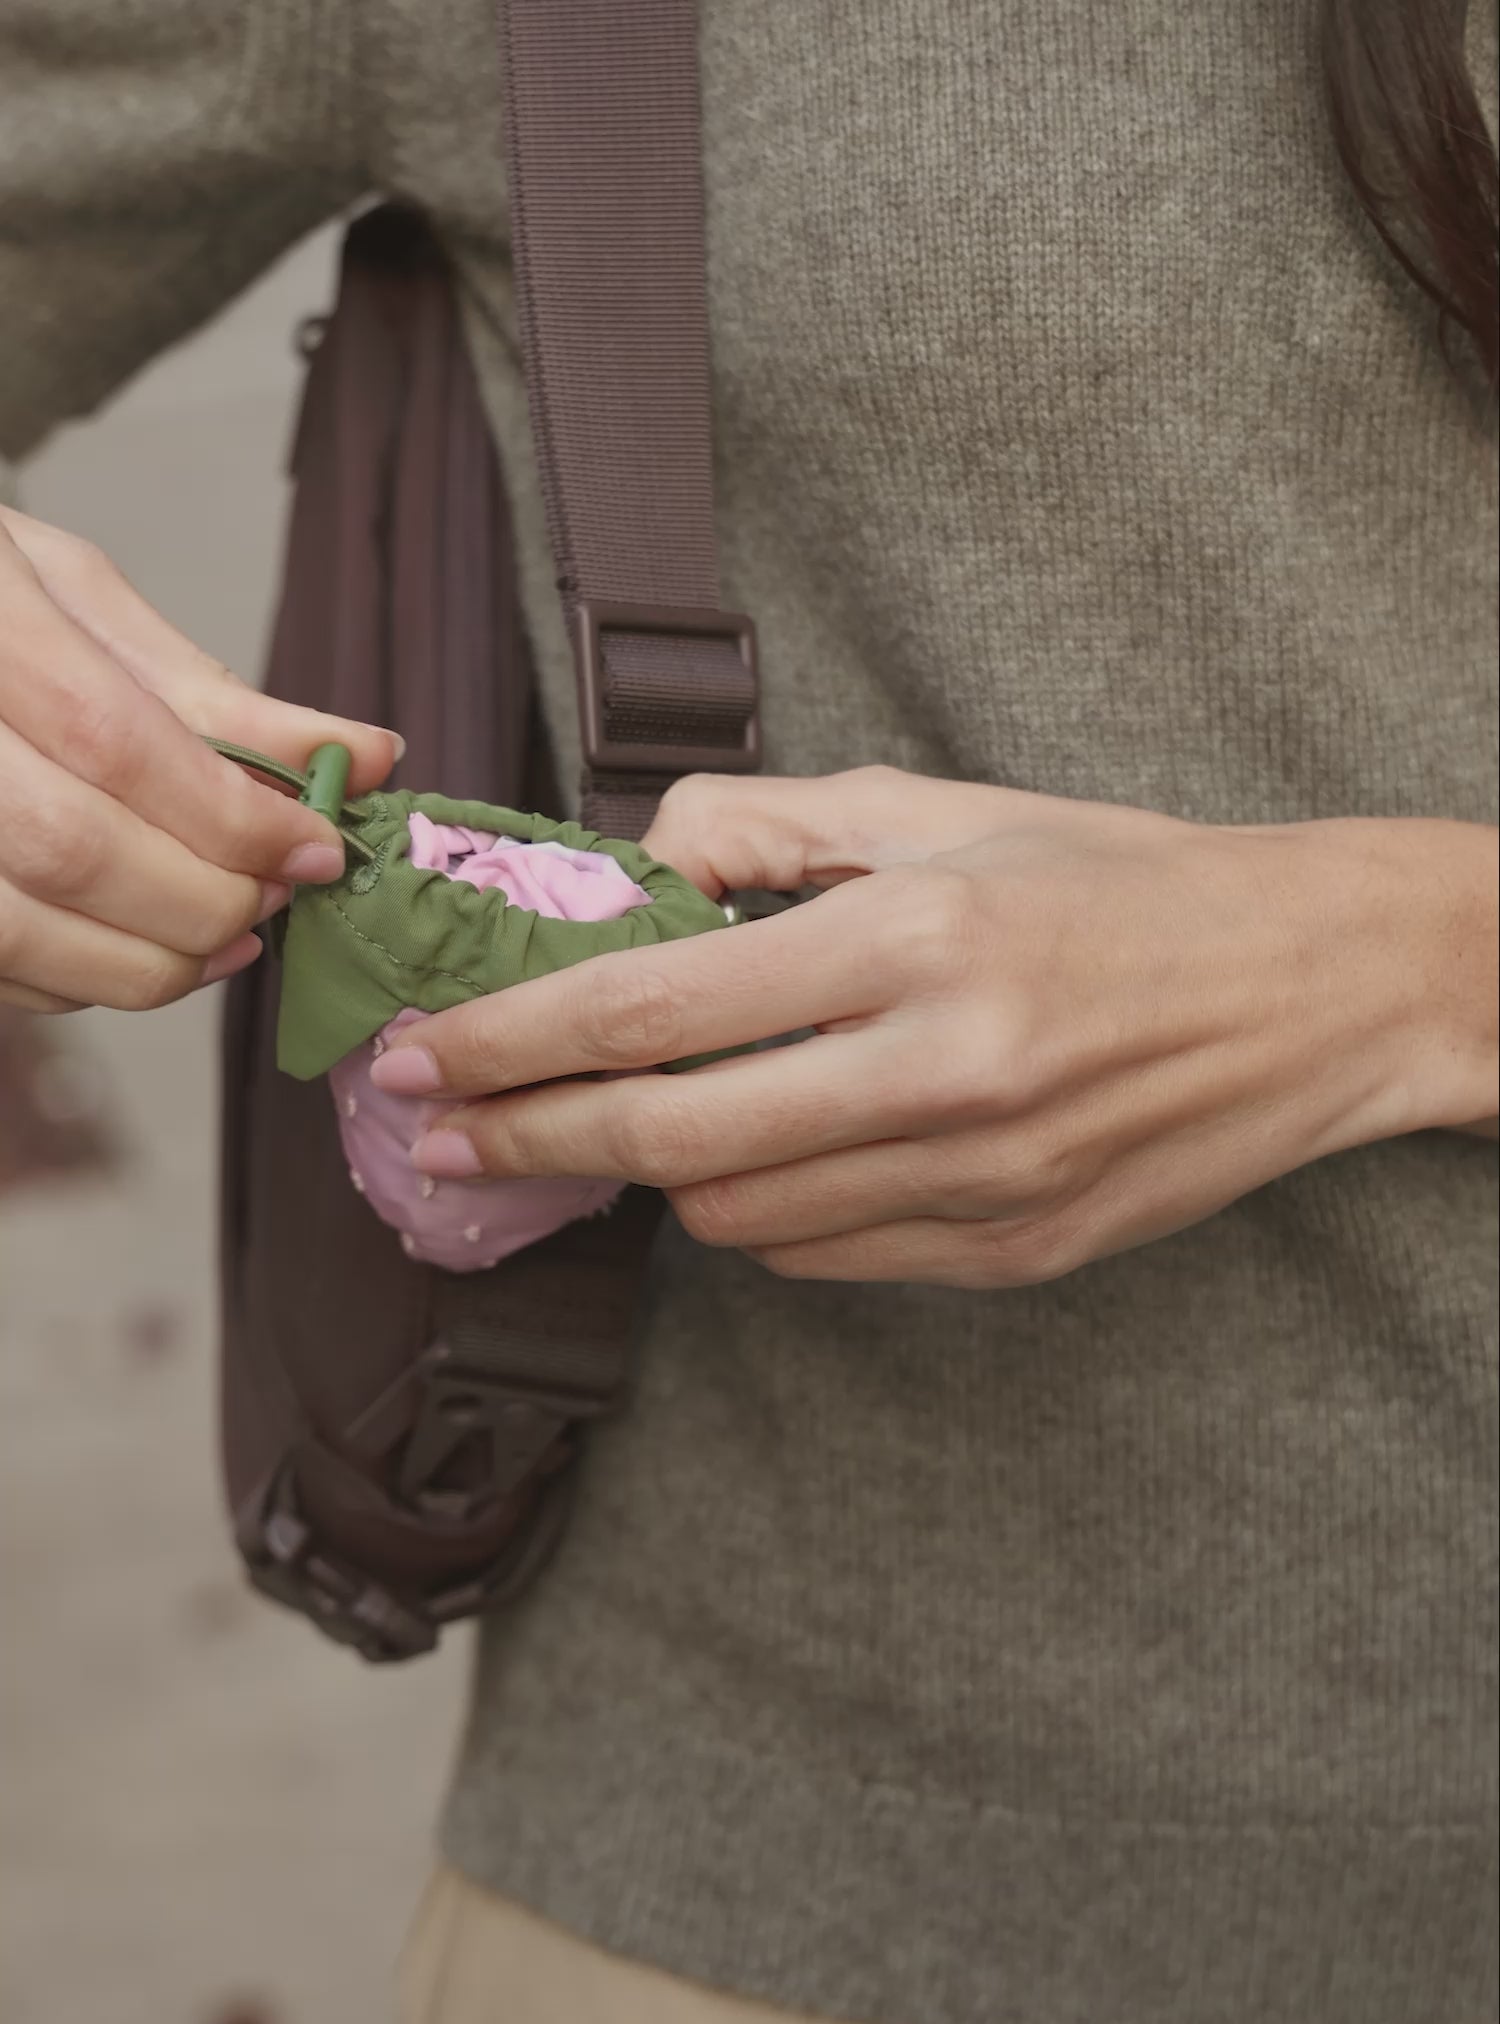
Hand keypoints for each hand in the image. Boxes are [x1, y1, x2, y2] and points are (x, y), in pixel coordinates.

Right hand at [0, 507, 399, 1012]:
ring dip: (153, 960)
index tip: (316, 846)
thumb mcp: (77, 599)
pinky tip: (144, 948)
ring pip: (24, 932)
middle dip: (203, 895)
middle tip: (274, 894)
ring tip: (229, 936)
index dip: (231, 814)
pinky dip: (85, 979)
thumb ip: (216, 691)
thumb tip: (361, 756)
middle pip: (71, 851)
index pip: (113, 743)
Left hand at [370, 768, 1498, 1287]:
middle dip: (528, 1139)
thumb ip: (770, 827)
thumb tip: (636, 876)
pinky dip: (762, 1215)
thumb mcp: (945, 806)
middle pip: (669, 1139)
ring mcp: (981, 1181)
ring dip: (652, 1176)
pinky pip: (828, 1259)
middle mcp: (942, 1071)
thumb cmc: (1122, 878)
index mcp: (915, 935)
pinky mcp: (1013, 1252)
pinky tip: (757, 1161)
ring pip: (739, 1219)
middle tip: (440, 1138)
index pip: (655, 1009)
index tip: (424, 1061)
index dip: (512, 1043)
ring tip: (616, 1126)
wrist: (1314, 987)